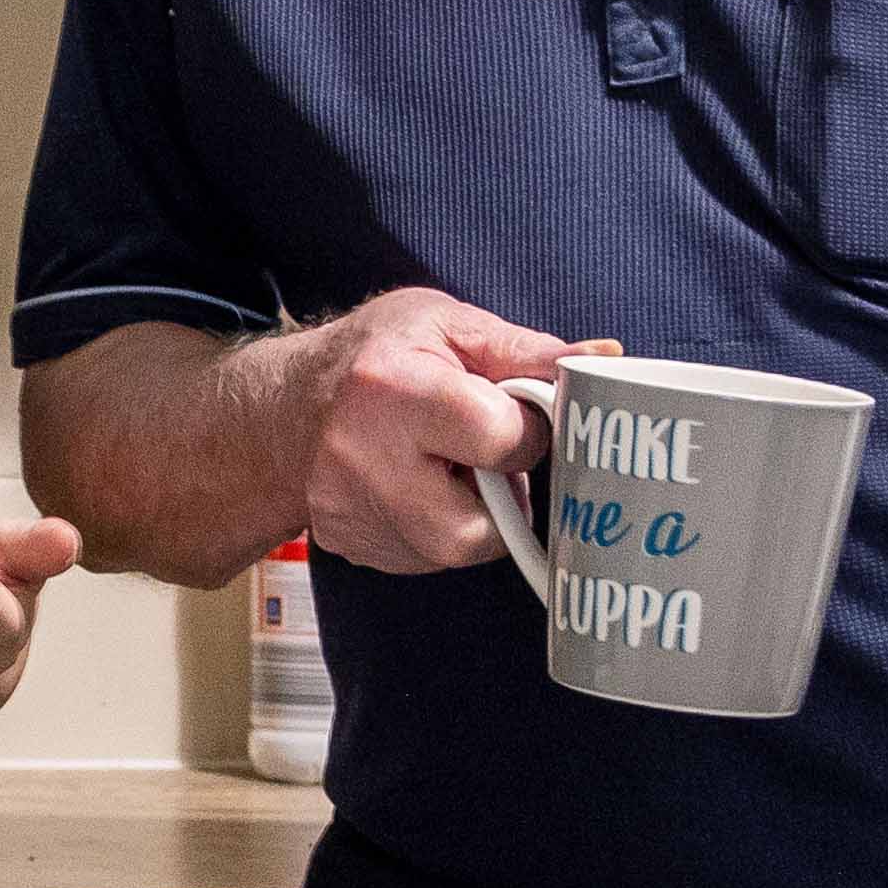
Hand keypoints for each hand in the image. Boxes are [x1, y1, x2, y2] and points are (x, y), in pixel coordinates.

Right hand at [288, 289, 585, 573]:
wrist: (284, 408)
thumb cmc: (374, 357)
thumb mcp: (447, 326)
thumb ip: (527, 350)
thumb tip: (603, 360)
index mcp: (396, 391)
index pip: (501, 438)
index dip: (525, 428)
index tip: (514, 412)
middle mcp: (366, 461)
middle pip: (479, 525)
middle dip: (501, 493)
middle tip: (483, 454)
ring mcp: (353, 513)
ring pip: (456, 550)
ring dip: (474, 515)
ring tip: (451, 470)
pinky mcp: (353, 546)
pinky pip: (426, 561)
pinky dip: (440, 530)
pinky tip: (420, 490)